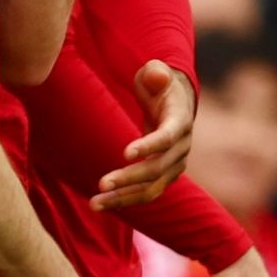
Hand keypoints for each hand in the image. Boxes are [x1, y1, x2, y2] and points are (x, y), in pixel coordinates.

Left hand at [93, 61, 193, 209]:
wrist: (174, 102)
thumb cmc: (158, 83)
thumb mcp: (157, 72)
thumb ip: (156, 73)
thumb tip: (156, 74)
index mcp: (180, 121)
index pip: (167, 137)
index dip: (149, 145)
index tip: (125, 153)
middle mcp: (181, 148)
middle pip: (157, 168)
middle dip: (130, 178)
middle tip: (101, 183)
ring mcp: (174, 165)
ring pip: (151, 188)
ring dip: (124, 198)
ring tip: (95, 203)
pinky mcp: (164, 176)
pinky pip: (145, 193)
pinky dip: (124, 200)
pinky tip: (100, 204)